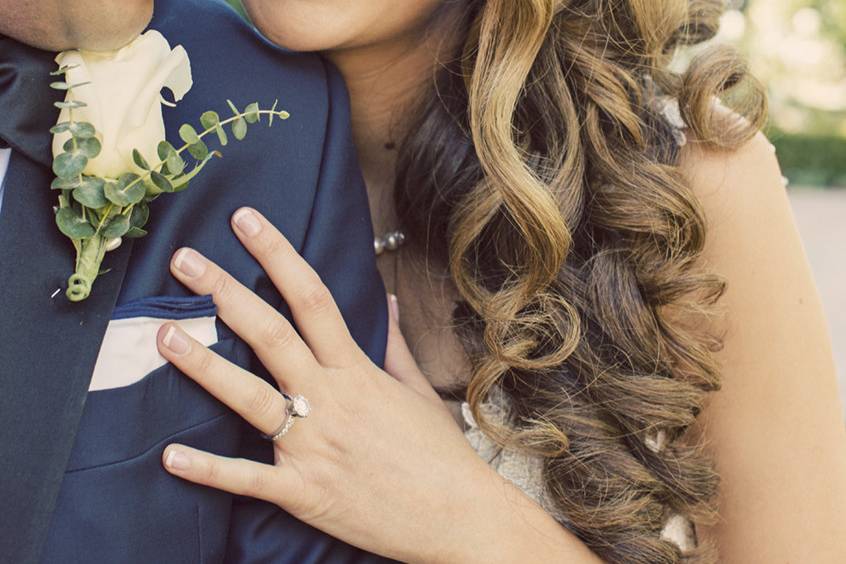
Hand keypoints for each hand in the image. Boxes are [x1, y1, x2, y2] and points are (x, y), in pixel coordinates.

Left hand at [156, 208, 505, 561]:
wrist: (459, 517)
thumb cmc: (440, 455)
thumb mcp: (418, 392)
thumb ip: (394, 344)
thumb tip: (388, 299)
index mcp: (357, 372)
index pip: (312, 298)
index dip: (276, 254)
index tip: (245, 222)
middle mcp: (330, 400)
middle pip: (270, 335)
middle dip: (224, 293)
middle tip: (183, 262)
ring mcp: (314, 446)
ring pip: (250, 398)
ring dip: (203, 366)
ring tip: (165, 335)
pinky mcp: (305, 491)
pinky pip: (247, 480)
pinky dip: (208, 469)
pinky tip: (170, 455)